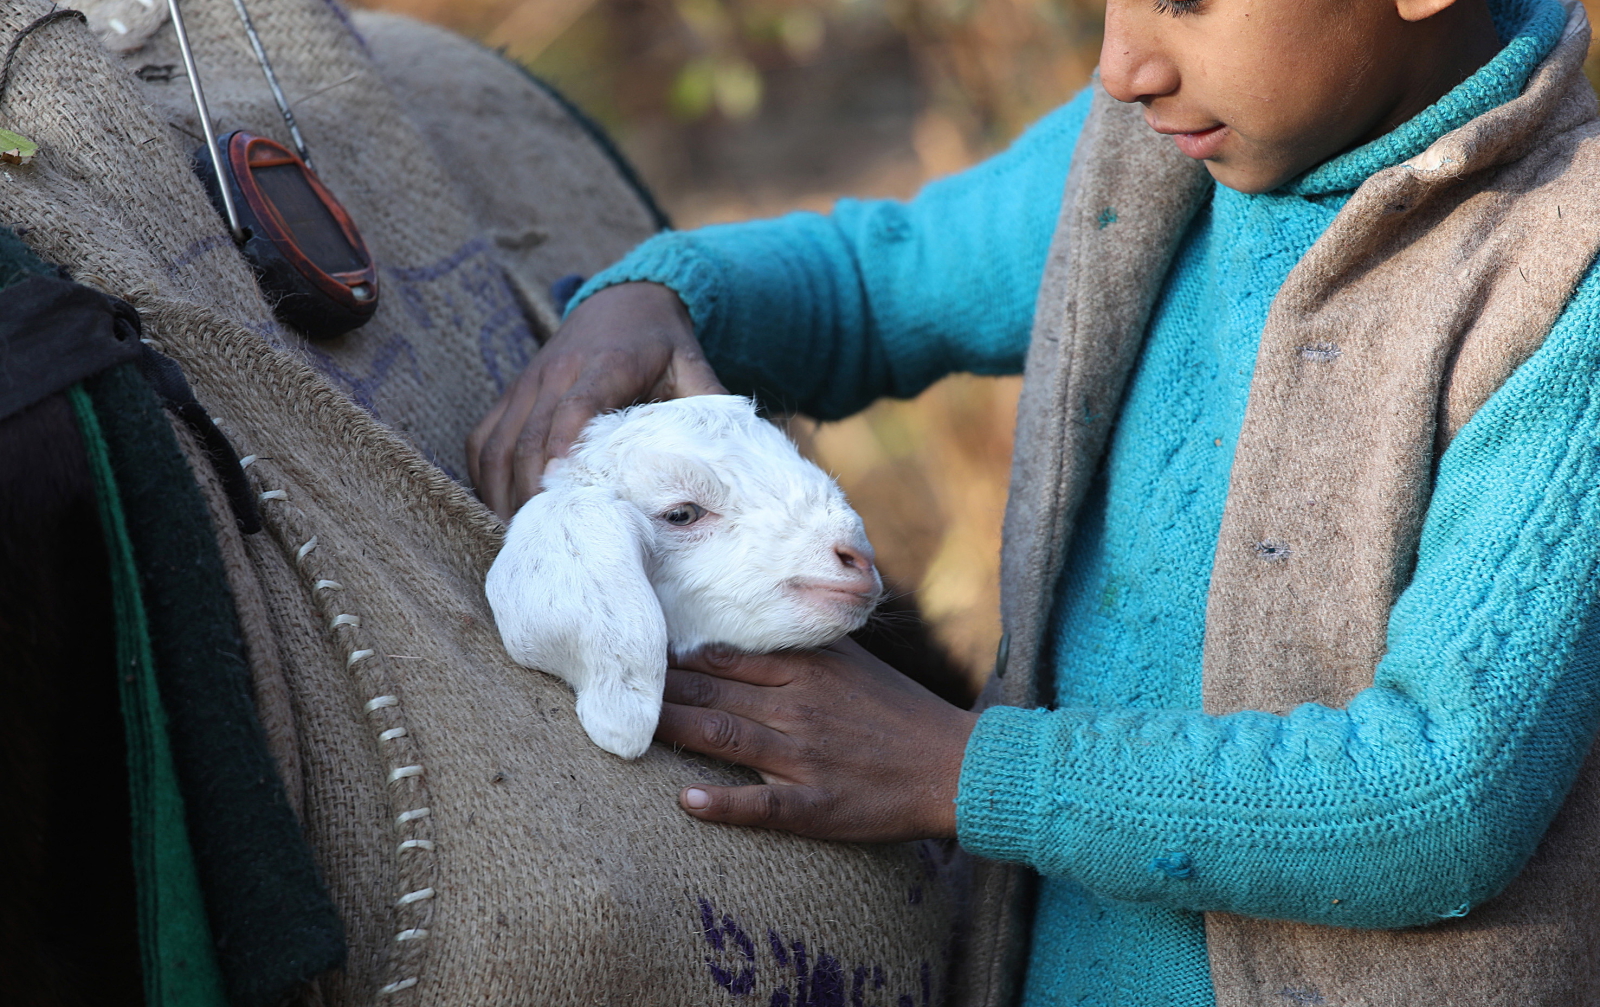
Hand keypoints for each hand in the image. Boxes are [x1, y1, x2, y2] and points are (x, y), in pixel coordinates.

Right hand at [467, 282, 725, 519]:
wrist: (627, 300)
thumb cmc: (665, 345)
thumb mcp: (695, 369)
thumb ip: (710, 409)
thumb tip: (733, 461)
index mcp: (605, 365)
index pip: (574, 409)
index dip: (561, 449)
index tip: (560, 491)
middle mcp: (556, 372)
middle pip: (527, 437)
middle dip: (529, 491)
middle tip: (543, 538)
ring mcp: (528, 383)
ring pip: (496, 441)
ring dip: (501, 490)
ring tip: (520, 535)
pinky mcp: (512, 393)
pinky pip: (483, 437)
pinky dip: (484, 474)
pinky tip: (499, 508)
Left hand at [655, 637, 979, 842]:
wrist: (956, 765)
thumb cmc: (900, 712)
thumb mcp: (852, 662)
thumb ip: (800, 645)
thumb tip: (744, 629)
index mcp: (806, 669)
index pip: (721, 657)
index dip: (670, 657)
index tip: (628, 654)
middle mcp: (799, 706)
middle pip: (710, 693)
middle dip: (655, 691)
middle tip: (603, 687)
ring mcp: (806, 757)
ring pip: (725, 738)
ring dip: (672, 733)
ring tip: (625, 732)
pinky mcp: (819, 805)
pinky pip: (765, 805)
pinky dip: (725, 803)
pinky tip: (686, 802)